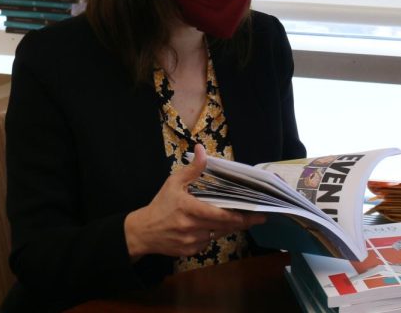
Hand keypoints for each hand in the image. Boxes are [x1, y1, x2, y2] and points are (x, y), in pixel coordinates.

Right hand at [124, 144, 266, 258]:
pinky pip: (208, 243)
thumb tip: (202, 149)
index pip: (219, 215)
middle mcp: (191, 227)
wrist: (142, 232)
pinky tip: (216, 227)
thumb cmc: (160, 204)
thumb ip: (192, 169)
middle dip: (243, 222)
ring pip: (218, 235)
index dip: (239, 216)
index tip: (255, 214)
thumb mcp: (174, 183)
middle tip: (258, 217)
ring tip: (243, 220)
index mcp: (189, 209)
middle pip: (224, 226)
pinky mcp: (189, 251)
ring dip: (229, 227)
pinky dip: (214, 235)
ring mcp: (191, 242)